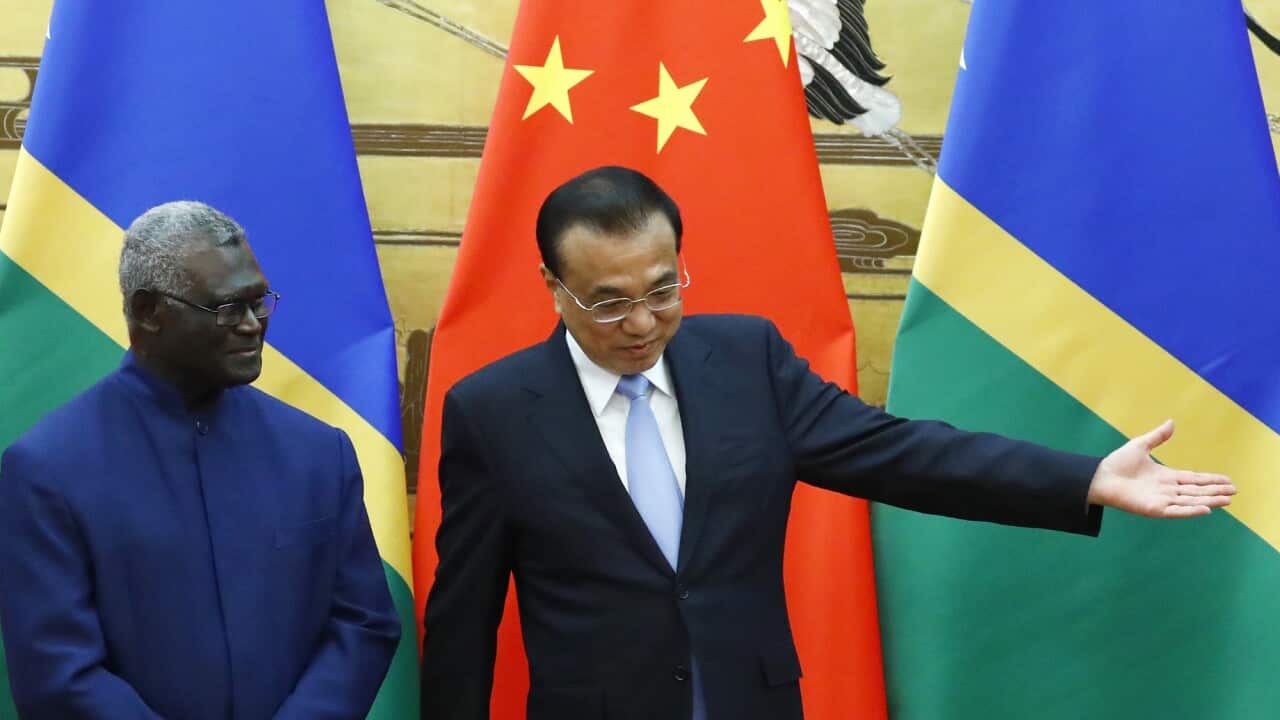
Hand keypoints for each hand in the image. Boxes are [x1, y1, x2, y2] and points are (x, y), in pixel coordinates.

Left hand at [1086, 419, 1235, 517]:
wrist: (1099, 476)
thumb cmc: (1117, 463)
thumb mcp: (1141, 445)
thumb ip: (1158, 436)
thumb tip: (1172, 422)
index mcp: (1166, 477)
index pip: (1194, 479)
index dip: (1211, 480)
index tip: (1228, 480)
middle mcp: (1166, 490)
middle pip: (1196, 491)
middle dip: (1215, 491)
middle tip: (1234, 491)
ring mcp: (1161, 500)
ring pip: (1190, 501)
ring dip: (1209, 500)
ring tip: (1227, 500)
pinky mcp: (1153, 509)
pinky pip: (1176, 511)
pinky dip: (1190, 510)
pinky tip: (1206, 509)